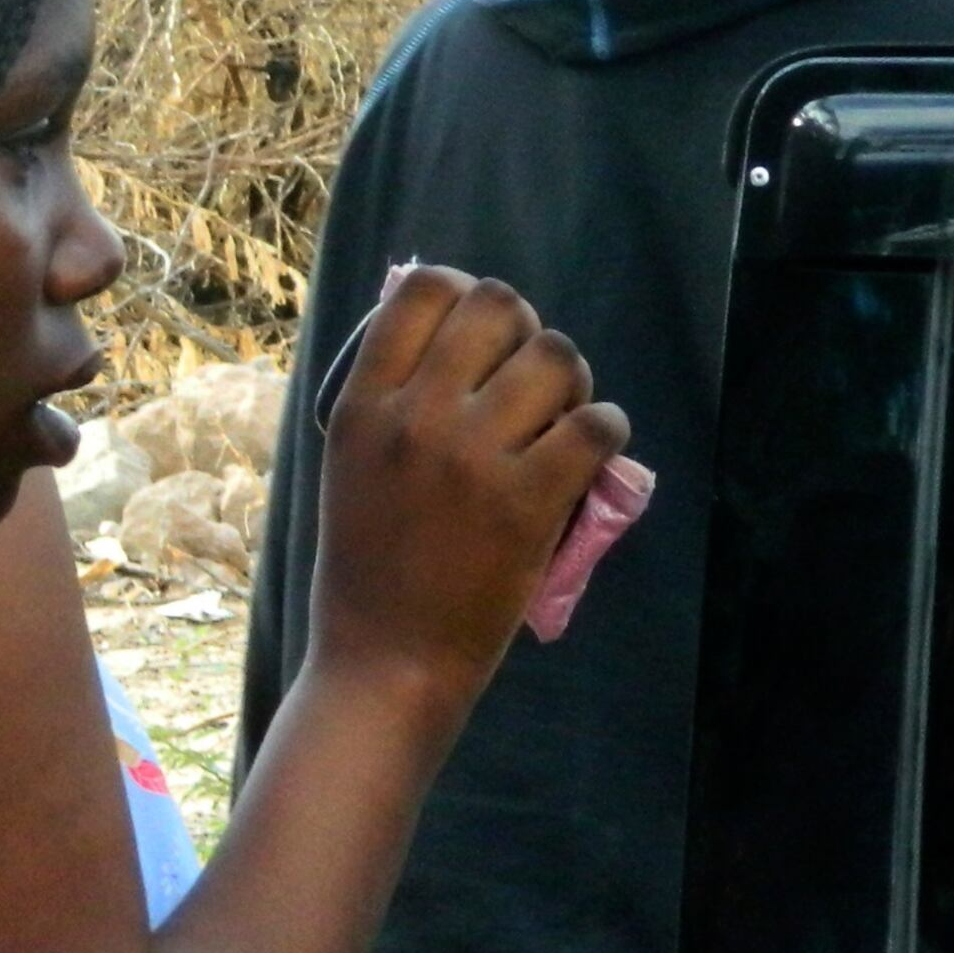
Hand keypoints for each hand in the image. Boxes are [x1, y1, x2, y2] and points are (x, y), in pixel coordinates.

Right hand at [308, 267, 626, 699]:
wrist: (386, 661)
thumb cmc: (364, 569)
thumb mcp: (347, 468)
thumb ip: (387, 405)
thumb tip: (446, 339)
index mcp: (361, 406)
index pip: (423, 291)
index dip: (464, 293)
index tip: (479, 331)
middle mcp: (415, 417)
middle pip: (498, 307)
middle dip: (526, 332)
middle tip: (528, 376)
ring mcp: (473, 458)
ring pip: (557, 358)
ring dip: (571, 381)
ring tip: (562, 417)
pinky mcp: (530, 501)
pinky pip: (596, 424)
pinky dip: (606, 429)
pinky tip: (591, 452)